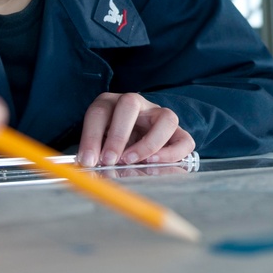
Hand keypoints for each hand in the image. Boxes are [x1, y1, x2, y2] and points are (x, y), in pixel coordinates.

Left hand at [76, 92, 194, 167]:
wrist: (136, 139)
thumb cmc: (112, 145)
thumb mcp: (99, 145)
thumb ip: (96, 154)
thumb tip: (89, 169)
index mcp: (111, 104)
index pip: (99, 111)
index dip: (91, 136)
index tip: (87, 161)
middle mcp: (138, 104)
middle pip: (130, 104)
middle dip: (118, 135)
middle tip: (109, 160)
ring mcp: (160, 116)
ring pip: (166, 118)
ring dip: (149, 144)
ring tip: (133, 161)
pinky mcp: (178, 133)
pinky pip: (185, 140)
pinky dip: (172, 154)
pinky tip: (154, 164)